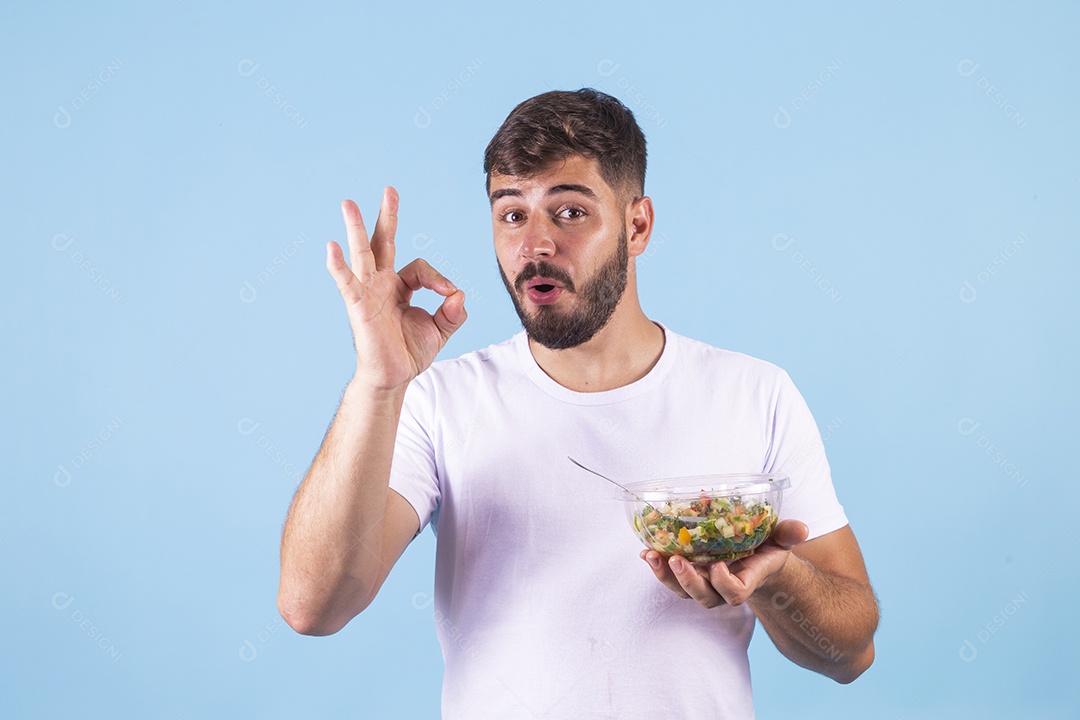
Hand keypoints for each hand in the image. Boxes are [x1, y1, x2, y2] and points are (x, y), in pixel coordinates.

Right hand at [326, 188, 466, 390]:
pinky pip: (347, 284)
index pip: (420, 268)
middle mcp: (381, 284)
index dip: (438, 279)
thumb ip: (453, 312)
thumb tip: (460, 295)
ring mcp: (368, 293)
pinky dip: (339, 266)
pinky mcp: (358, 307)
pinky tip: (332, 248)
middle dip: (387, 216)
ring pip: (362, 254)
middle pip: (382, 242)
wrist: (393, 378)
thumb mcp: (440, 330)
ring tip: (348, 203)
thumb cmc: (410, 352)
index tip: (449, 296)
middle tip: (390, 190)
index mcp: (400, 286)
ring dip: (355, 228)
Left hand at [640, 520, 809, 607]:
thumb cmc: (767, 548)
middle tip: (676, 561)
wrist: (754, 558)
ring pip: (682, 590)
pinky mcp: (688, 574)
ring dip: (665, 575)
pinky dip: (657, 566)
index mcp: (746, 580)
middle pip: (704, 597)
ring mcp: (703, 583)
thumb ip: (788, 534)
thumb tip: (802, 529)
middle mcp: (722, 587)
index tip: (718, 565)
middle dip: (689, 581)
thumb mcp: (779, 539)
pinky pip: (671, 578)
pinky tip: (646, 552)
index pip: (734, 594)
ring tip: (652, 556)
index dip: (724, 584)